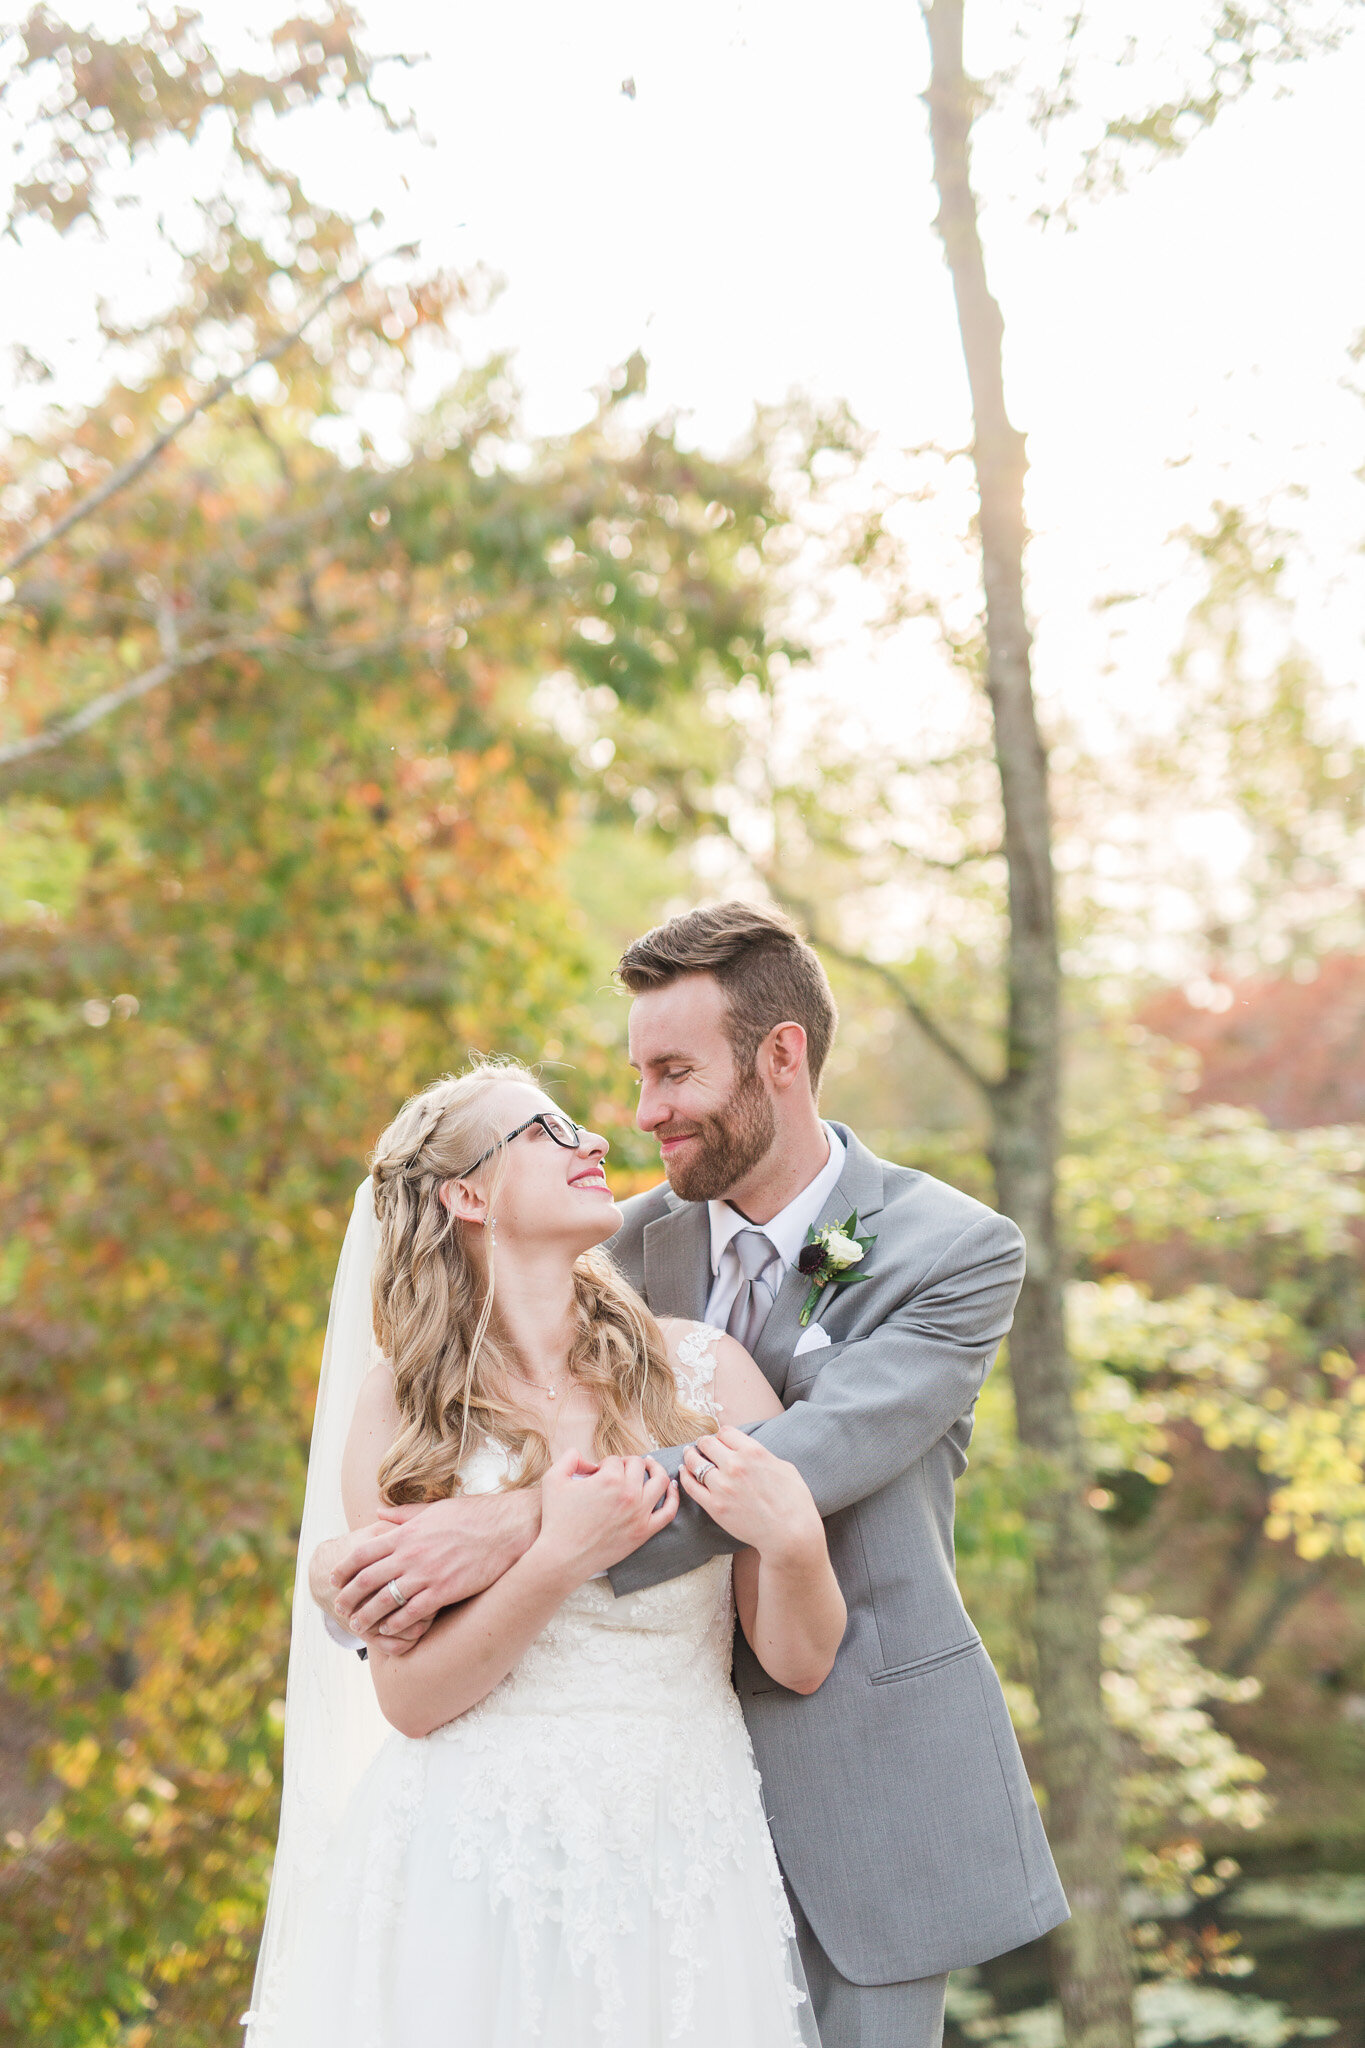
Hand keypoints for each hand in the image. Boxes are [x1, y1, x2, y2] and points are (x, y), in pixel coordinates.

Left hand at [332, 1491, 540, 1640]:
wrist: (506, 1528)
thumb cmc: (472, 1516)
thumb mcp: (434, 1509)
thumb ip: (403, 1515)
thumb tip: (379, 1512)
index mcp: (406, 1532)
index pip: (363, 1553)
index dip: (343, 1569)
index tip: (334, 1580)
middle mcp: (411, 1553)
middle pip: (367, 1579)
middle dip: (348, 1596)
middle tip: (339, 1608)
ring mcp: (427, 1573)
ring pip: (385, 1600)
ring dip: (367, 1615)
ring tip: (358, 1626)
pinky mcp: (444, 1591)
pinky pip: (411, 1613)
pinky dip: (396, 1624)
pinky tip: (389, 1631)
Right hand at [536, 1451, 678, 1584]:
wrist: (563, 1557)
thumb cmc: (557, 1519)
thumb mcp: (553, 1479)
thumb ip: (569, 1457)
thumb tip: (586, 1457)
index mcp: (609, 1478)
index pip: (615, 1460)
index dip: (605, 1464)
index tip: (597, 1474)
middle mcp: (629, 1493)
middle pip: (638, 1465)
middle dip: (627, 1464)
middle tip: (618, 1471)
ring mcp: (639, 1513)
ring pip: (660, 1481)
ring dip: (655, 1470)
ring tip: (649, 1467)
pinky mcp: (644, 1532)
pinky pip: (669, 1511)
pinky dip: (674, 1497)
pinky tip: (671, 1487)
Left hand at [680, 1426, 824, 1562]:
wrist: (790, 1534)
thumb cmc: (794, 1501)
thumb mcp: (784, 1467)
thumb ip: (763, 1455)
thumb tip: (749, 1450)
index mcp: (753, 1452)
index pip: (725, 1432)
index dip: (722, 1436)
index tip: (721, 1442)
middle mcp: (735, 1465)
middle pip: (706, 1443)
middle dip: (704, 1443)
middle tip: (703, 1447)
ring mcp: (722, 1486)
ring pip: (694, 1462)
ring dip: (691, 1457)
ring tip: (690, 1456)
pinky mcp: (714, 1506)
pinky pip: (690, 1486)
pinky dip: (685, 1476)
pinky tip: (684, 1472)